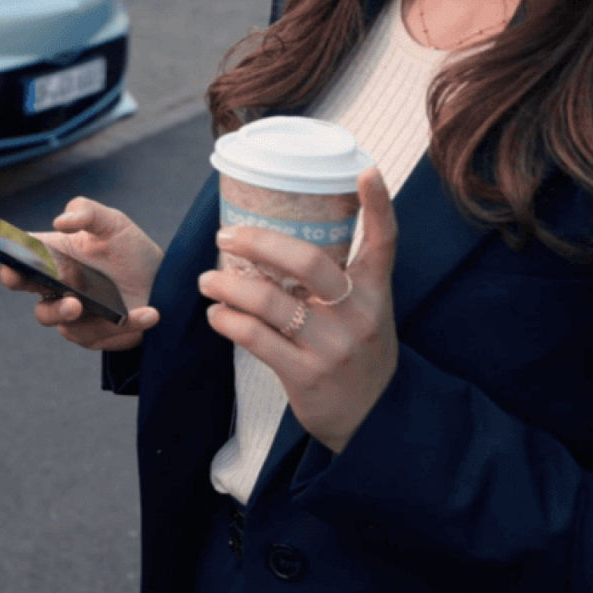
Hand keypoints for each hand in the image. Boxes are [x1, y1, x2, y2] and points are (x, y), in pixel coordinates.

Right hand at [0, 197, 161, 351]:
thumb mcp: (112, 222)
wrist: (163, 278)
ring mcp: (76, 316)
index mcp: (53, 260)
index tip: (13, 266)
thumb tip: (59, 222)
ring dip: (92, 322)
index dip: (11, 267)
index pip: (20, 265)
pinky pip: (104, 336)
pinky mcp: (97, 335)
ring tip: (114, 312)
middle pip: (40, 308)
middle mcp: (58, 291)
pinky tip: (151, 313)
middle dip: (52, 309)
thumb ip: (86, 211)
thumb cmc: (129, 248)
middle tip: (72, 301)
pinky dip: (130, 324)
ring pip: (68, 327)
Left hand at [196, 168, 398, 453]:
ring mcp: (333, 346)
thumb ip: (336, 279)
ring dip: (228, 285)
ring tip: (207, 279)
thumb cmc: (358, 353)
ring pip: (270, 301)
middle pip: (307, 261)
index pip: (384, 240)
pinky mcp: (307, 375)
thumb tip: (274, 240)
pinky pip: (256, 339)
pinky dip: (227, 321)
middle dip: (258, 242)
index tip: (365, 170)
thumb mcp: (366, 312)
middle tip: (225, 235)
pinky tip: (217, 315)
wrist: (375, 422)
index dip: (378, 204)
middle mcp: (359, 314)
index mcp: (376, 291)